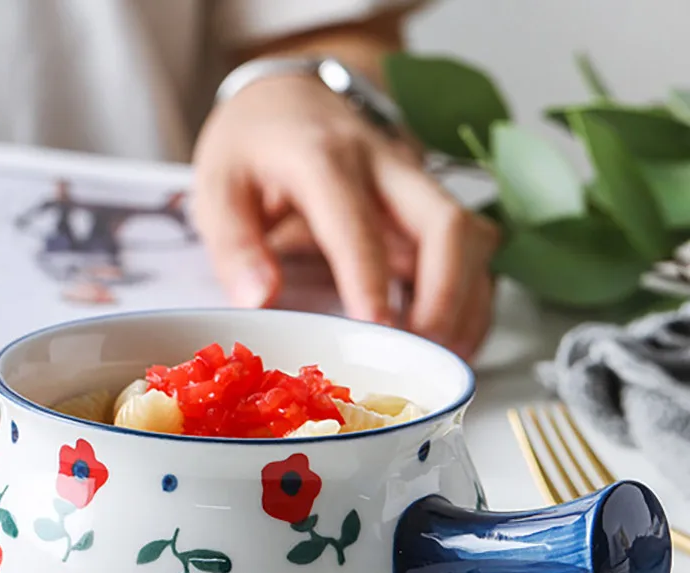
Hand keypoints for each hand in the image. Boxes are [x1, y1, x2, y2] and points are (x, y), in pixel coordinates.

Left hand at [192, 74, 499, 360]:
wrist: (293, 99)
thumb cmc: (255, 148)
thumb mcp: (217, 186)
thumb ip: (234, 245)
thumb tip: (258, 301)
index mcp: (323, 159)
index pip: (355, 220)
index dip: (369, 276)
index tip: (375, 328)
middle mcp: (385, 167)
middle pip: (444, 224)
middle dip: (446, 294)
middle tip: (422, 349)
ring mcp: (417, 187)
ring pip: (471, 239)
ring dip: (467, 302)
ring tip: (443, 355)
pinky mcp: (430, 206)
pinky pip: (473, 251)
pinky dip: (472, 298)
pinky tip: (453, 337)